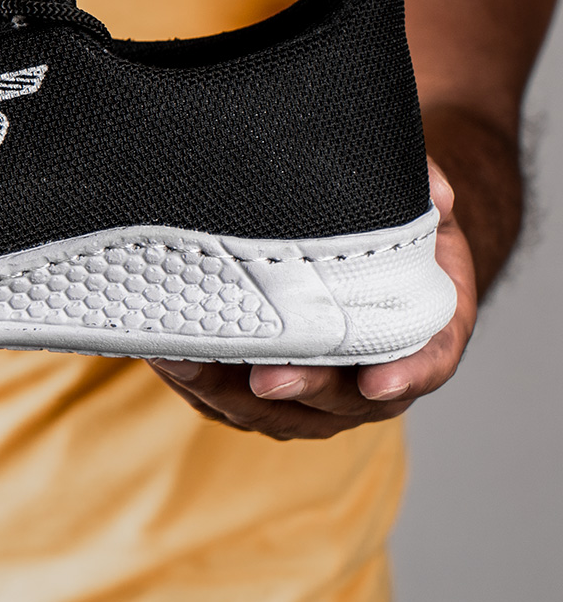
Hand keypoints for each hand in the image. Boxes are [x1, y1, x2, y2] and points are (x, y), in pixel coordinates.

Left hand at [147, 159, 476, 439]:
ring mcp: (319, 394)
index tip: (377, 379)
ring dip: (231, 393)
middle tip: (264, 376)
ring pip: (278, 411)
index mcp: (426, 332)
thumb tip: (435, 191)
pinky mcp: (267, 396)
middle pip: (339, 397)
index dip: (404, 374)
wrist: (365, 261)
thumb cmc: (394, 237)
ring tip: (187, 362)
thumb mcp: (417, 204)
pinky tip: (167, 357)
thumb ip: (424, 190)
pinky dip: (201, 387)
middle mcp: (374, 376)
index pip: (425, 360)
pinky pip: (234, 403)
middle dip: (300, 386)